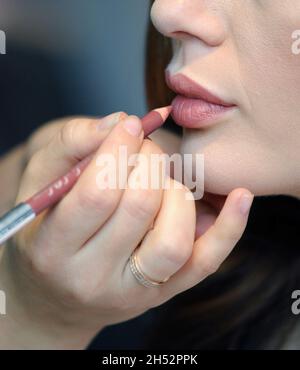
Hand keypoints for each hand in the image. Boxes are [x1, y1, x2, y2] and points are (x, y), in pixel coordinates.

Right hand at [0, 113, 252, 348]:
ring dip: (176, 191)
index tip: (130, 126)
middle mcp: (94, 278)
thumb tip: (119, 123)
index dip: (119, 150)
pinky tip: (240, 197)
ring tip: (161, 179)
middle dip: (149, 161)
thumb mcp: (39, 183)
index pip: (98, 193)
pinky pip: (204, 262)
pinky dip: (228, 228)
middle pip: (140, 208)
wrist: (54, 293)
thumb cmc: (44, 229)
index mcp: (53, 249)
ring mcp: (135, 291)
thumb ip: (71, 146)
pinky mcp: (165, 291)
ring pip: (175, 239)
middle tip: (143, 149)